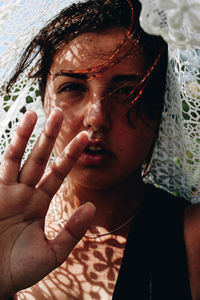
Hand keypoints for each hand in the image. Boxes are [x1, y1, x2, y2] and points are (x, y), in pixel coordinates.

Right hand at [0, 108, 95, 298]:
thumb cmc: (20, 269)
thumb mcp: (52, 253)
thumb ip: (72, 231)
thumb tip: (91, 207)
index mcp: (38, 203)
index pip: (57, 173)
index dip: (70, 155)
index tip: (85, 137)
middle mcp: (23, 193)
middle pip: (39, 158)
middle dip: (49, 137)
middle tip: (60, 113)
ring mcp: (6, 192)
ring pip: (17, 157)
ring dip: (25, 136)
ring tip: (33, 114)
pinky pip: (1, 168)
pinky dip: (9, 150)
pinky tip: (17, 133)